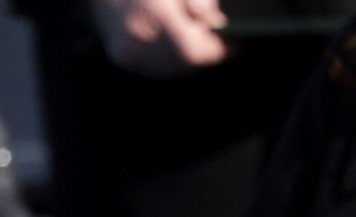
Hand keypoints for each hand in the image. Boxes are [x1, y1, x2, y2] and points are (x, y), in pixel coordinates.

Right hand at [91, 0, 230, 76]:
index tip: (235, 43)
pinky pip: (153, 68)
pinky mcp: (120, 57)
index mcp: (157, 18)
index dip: (219, 51)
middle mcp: (139, 40)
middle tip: (218, 40)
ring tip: (197, 41)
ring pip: (170, 69)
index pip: (195, 52)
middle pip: (185, 64)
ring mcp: (127, 53)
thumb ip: (200, 2)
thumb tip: (217, 24)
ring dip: (187, 59)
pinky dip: (168, 61)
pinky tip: (174, 45)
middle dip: (205, 54)